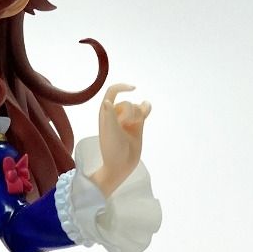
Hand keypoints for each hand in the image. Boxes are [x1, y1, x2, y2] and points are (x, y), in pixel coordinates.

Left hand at [88, 83, 150, 197]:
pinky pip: (144, 110)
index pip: (112, 92)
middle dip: (130, 112)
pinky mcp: (137, 124)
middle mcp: (116, 114)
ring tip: (132, 129)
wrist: (121, 165)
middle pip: (127, 103)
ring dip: (138, 115)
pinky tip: (147, 111)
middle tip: (125, 126)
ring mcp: (127, 119)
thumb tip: (107, 101)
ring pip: (137, 107)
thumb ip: (109, 116)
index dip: (122, 87)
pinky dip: (146, 109)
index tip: (133, 88)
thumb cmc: (112, 149)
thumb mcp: (110, 132)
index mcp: (105, 113)